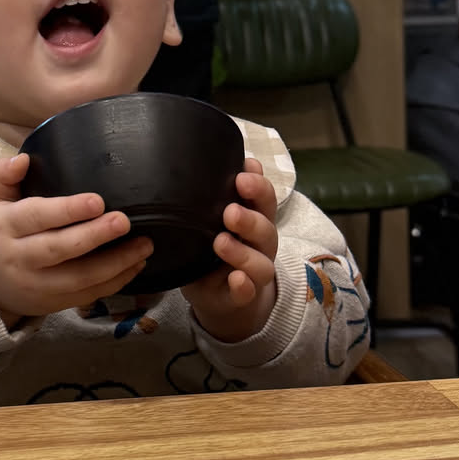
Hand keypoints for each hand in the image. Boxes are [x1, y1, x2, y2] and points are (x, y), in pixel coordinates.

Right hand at [0, 153, 154, 325]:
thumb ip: (3, 175)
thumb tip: (23, 159)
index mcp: (5, 227)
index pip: (36, 217)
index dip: (67, 210)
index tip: (98, 201)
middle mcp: (19, 258)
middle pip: (59, 249)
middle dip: (94, 236)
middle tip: (124, 221)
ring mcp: (37, 285)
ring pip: (78, 278)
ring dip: (115, 263)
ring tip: (144, 245)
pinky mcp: (54, 303)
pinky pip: (88, 295)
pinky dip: (115, 282)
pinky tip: (136, 265)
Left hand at [180, 159, 279, 343]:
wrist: (221, 297)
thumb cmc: (213, 250)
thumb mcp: (210, 222)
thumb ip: (209, 198)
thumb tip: (193, 162)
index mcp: (254, 219)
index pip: (264, 198)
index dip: (258, 185)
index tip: (244, 171)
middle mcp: (260, 244)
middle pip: (266, 227)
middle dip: (249, 217)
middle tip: (229, 211)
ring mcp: (254, 271)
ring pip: (261, 261)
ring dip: (242, 251)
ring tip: (220, 242)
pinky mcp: (244, 296)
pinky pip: (249, 292)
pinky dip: (244, 285)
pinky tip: (236, 279)